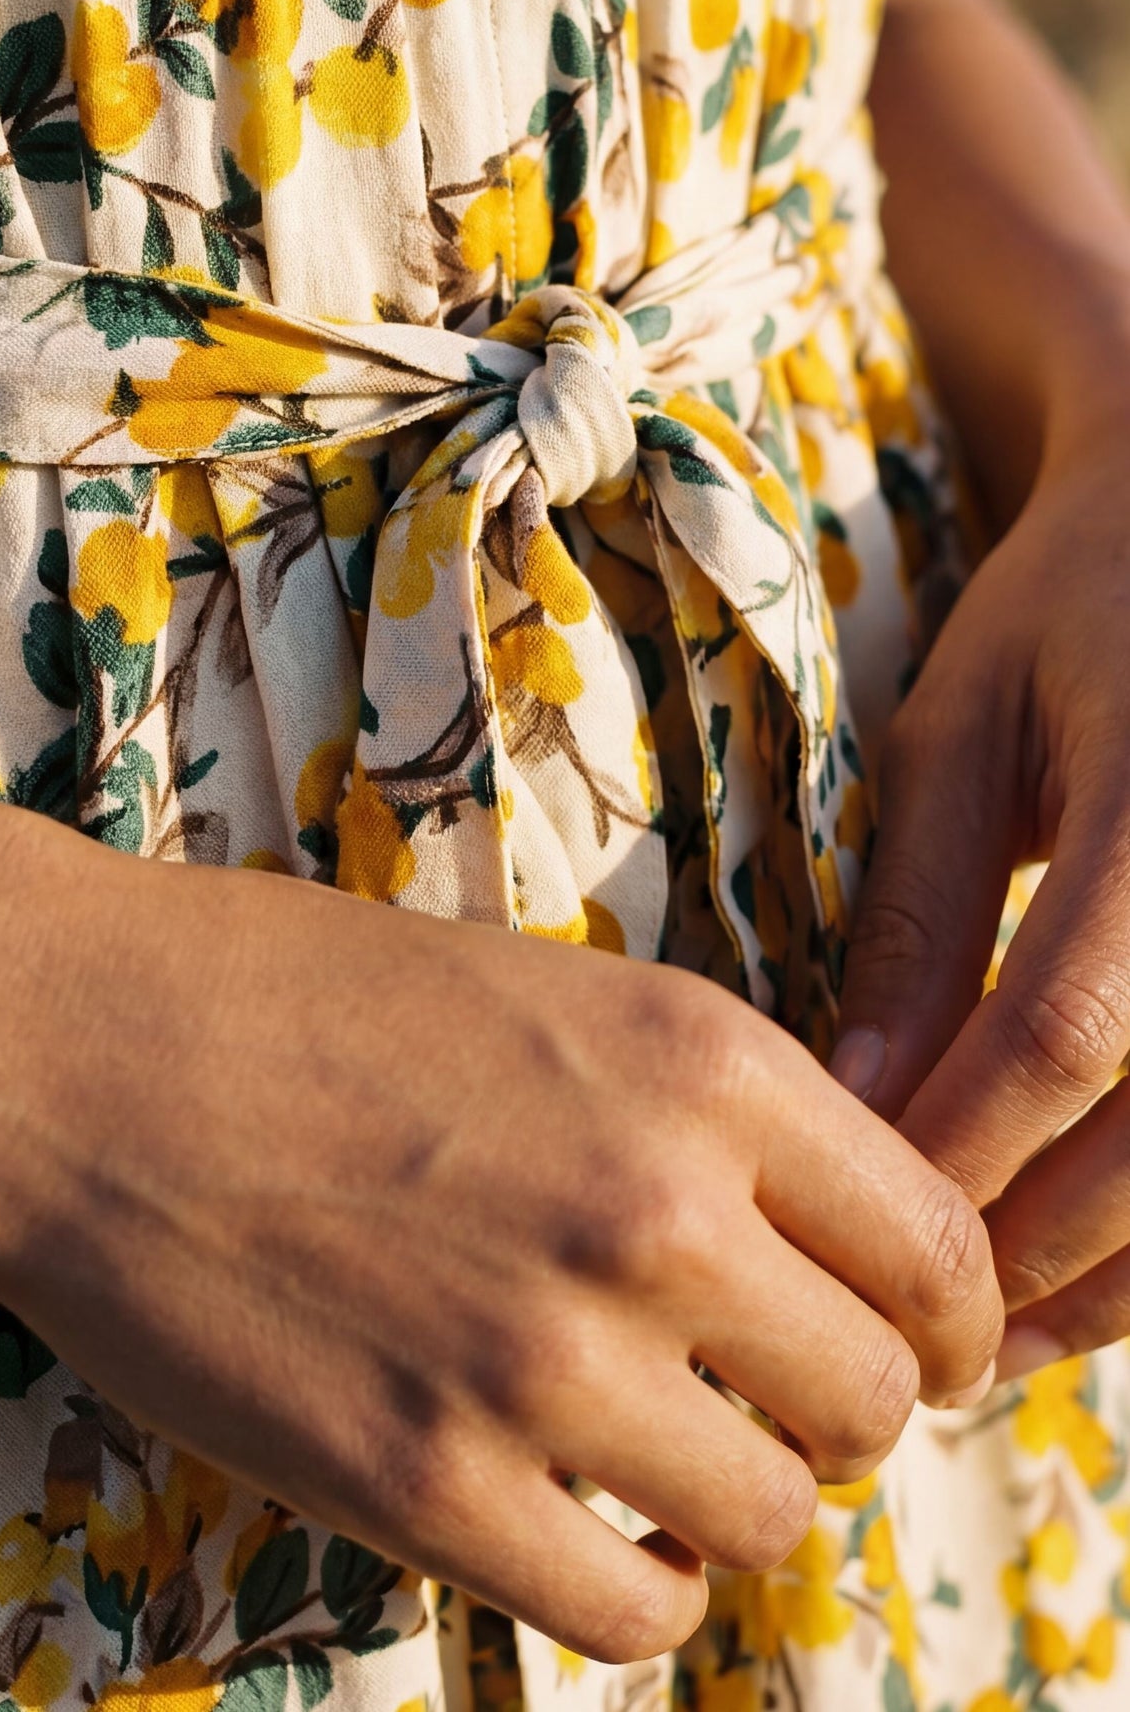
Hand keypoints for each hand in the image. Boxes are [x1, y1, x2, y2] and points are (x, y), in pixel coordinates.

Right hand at [0, 741, 1000, 1661]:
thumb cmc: (300, 996)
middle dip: (838, 1415)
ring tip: (649, 1455)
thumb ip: (704, 1115)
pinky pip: (635, 1613)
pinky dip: (631, 1582)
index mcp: (701, 1064)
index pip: (938, 1248)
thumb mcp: (549, 993)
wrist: (76, 1044)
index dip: (948, 1323)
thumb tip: (830, 1260)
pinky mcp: (429, 1486)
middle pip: (876, 1400)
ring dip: (731, 1501)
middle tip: (757, 1402)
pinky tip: (569, 1514)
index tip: (911, 1349)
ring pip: (772, 1519)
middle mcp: (657, 1211)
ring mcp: (544, 1360)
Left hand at [832, 422, 1129, 1380]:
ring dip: (1127, 1279)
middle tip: (919, 1339)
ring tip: (1004, 1339)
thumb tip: (852, 1102)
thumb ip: (918, 916)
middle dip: (1040, 1254)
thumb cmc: (1076, 615)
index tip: (858, 1244)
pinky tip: (1098, 1272)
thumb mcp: (965, 735)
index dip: (962, 1157)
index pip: (1066, 1031)